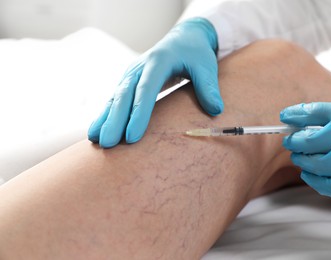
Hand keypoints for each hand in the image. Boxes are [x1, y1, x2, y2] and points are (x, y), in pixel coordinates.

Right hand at [88, 18, 223, 147]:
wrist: (183, 39)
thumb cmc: (195, 54)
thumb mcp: (206, 66)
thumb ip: (209, 87)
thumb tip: (216, 110)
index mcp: (158, 61)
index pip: (146, 89)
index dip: (139, 113)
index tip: (132, 136)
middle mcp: (140, 67)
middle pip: (124, 95)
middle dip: (114, 120)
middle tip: (107, 144)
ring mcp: (131, 74)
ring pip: (115, 98)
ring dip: (105, 119)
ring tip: (95, 140)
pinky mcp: (128, 82)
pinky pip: (114, 100)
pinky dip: (105, 115)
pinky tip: (96, 131)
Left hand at [280, 102, 330, 204]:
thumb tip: (305, 122)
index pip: (313, 112)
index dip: (295, 114)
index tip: (285, 116)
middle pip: (308, 139)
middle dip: (294, 140)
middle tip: (289, 141)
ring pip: (314, 163)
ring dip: (302, 159)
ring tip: (298, 156)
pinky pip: (327, 185)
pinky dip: (313, 180)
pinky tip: (307, 175)